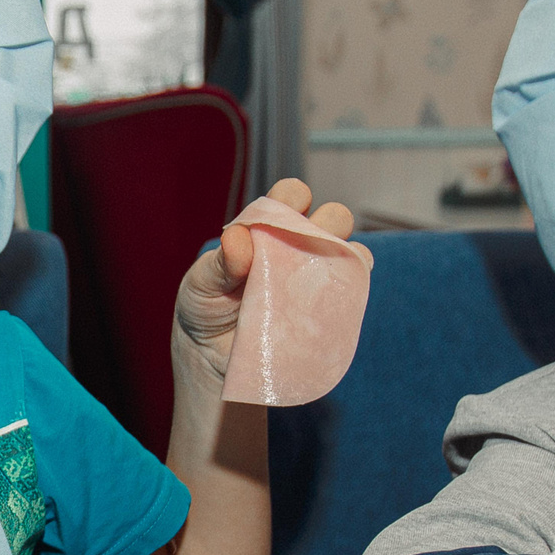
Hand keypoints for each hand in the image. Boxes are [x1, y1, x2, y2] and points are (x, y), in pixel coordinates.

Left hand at [172, 177, 363, 384]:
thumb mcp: (202, 282)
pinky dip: (350, 291)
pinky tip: (331, 299)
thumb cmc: (206, 306)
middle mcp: (299, 246)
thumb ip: (219, 262)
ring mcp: (317, 278)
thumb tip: (238, 239)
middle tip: (307, 242)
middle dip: (330, 220)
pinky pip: (352, 293)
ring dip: (343, 255)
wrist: (214, 358)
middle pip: (332, 218)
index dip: (293, 196)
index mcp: (268, 227)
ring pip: (348, 252)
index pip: (291, 197)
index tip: (283, 210)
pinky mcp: (328, 309)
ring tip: (318, 274)